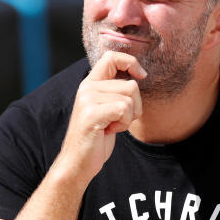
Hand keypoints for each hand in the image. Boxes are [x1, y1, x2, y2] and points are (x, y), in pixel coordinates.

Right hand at [57, 51, 145, 183]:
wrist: (78, 162)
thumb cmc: (96, 138)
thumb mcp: (106, 109)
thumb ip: (115, 92)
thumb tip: (138, 76)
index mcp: (90, 83)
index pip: (111, 57)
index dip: (130, 62)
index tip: (141, 75)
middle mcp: (87, 87)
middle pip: (131, 85)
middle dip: (135, 106)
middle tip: (117, 120)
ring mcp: (88, 99)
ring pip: (130, 98)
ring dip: (129, 117)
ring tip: (111, 126)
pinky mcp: (91, 113)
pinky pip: (124, 109)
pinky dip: (124, 123)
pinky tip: (109, 131)